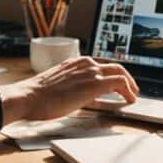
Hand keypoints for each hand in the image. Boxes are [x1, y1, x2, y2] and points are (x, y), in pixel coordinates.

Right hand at [0, 56, 137, 123]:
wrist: (29, 96)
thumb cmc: (38, 96)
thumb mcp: (58, 85)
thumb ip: (71, 86)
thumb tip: (81, 96)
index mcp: (75, 63)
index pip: (100, 65)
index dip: (112, 75)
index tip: (116, 85)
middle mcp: (85, 64)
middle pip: (114, 66)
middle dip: (126, 77)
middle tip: (131, 89)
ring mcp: (91, 72)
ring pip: (120, 72)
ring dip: (130, 84)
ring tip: (133, 95)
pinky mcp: (95, 84)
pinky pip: (120, 82)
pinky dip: (128, 90)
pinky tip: (130, 100)